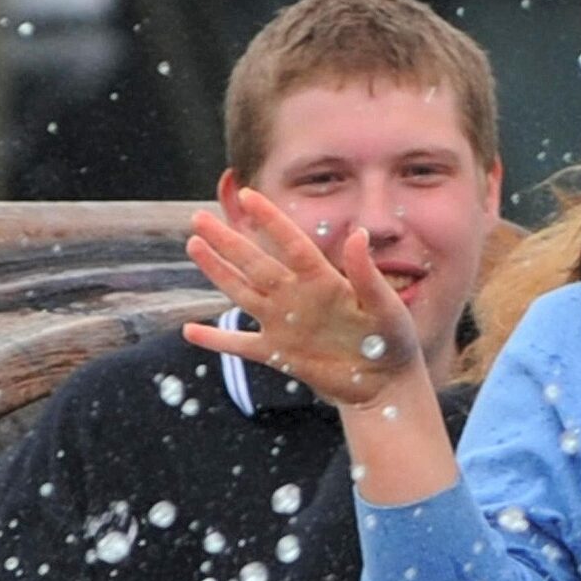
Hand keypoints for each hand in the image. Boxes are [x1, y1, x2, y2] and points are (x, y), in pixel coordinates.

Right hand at [182, 187, 419, 404]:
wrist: (384, 384)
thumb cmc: (392, 340)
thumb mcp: (385, 306)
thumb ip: (366, 273)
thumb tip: (358, 234)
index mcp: (323, 280)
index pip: (291, 244)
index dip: (270, 220)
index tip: (248, 195)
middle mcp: (297, 296)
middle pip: (255, 263)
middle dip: (227, 241)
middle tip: (199, 217)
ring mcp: (283, 324)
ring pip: (241, 292)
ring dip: (217, 271)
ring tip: (194, 246)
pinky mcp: (277, 354)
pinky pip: (239, 345)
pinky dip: (216, 340)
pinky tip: (189, 331)